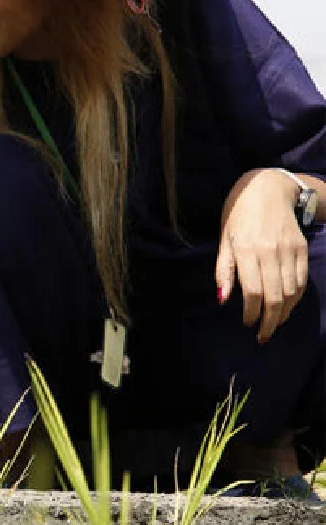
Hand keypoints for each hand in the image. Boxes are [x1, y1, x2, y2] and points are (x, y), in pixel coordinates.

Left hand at [217, 168, 309, 343]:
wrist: (268, 188)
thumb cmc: (239, 214)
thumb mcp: (224, 238)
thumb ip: (224, 269)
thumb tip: (222, 299)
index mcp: (247, 249)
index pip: (253, 291)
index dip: (252, 312)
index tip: (248, 324)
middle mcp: (271, 251)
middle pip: (275, 296)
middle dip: (270, 321)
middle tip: (263, 335)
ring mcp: (289, 250)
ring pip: (291, 291)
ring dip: (283, 312)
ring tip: (274, 323)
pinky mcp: (301, 248)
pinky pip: (301, 280)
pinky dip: (295, 298)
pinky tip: (286, 306)